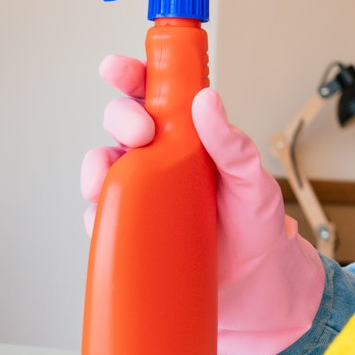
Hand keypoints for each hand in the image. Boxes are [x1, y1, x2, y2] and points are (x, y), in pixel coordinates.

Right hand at [79, 55, 327, 354]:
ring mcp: (143, 194)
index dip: (131, 76)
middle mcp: (159, 158)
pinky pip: (101, 216)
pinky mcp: (132, 229)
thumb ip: (232, 143)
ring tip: (109, 178)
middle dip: (120, 117)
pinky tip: (108, 217)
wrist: (257, 285)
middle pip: (121, 124)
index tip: (117, 69)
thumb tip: (208, 101)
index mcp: (188, 136)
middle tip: (141, 131)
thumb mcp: (254, 180)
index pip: (154, 95)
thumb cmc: (258, 225)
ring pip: (101, 167)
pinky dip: (97, 213)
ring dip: (96, 166)